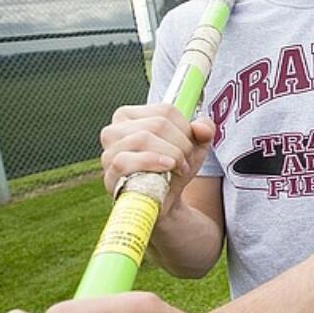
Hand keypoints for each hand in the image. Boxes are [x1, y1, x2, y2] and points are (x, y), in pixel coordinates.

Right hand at [100, 104, 214, 213]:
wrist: (165, 201)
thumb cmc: (174, 168)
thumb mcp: (195, 146)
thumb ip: (205, 130)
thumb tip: (200, 127)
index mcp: (130, 116)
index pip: (165, 111)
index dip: (186, 129)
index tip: (190, 146)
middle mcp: (113, 130)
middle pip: (157, 124)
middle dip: (181, 145)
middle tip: (186, 161)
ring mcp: (108, 153)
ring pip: (142, 138)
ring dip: (172, 155)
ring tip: (179, 168)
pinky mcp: (109, 174)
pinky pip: (126, 160)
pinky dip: (152, 162)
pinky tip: (167, 168)